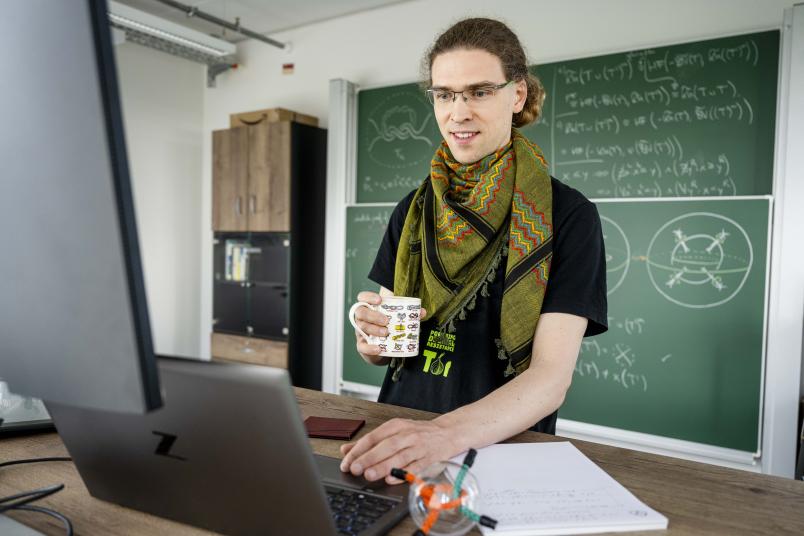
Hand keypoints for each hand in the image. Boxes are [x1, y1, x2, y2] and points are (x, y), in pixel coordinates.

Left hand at [339, 418, 459, 484]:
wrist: (448, 432)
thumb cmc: (418, 433)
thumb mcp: (394, 431)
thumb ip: (370, 441)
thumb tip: (346, 450)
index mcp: (396, 426)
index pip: (373, 437)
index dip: (358, 450)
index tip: (346, 462)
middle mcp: (407, 434)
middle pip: (385, 446)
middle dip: (368, 458)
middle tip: (355, 469)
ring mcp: (419, 446)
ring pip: (399, 456)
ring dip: (383, 466)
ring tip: (369, 475)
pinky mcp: (429, 458)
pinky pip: (415, 467)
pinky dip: (403, 473)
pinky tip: (392, 480)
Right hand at [354, 291, 425, 355]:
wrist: (385, 348)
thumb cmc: (389, 328)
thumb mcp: (397, 319)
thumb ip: (409, 314)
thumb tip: (422, 311)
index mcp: (370, 308)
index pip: (363, 297)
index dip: (368, 297)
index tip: (380, 300)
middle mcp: (362, 318)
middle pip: (361, 312)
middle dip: (373, 316)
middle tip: (386, 321)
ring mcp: (361, 332)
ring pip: (362, 327)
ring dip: (374, 330)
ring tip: (386, 333)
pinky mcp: (362, 346)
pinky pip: (362, 346)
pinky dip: (370, 348)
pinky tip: (378, 348)